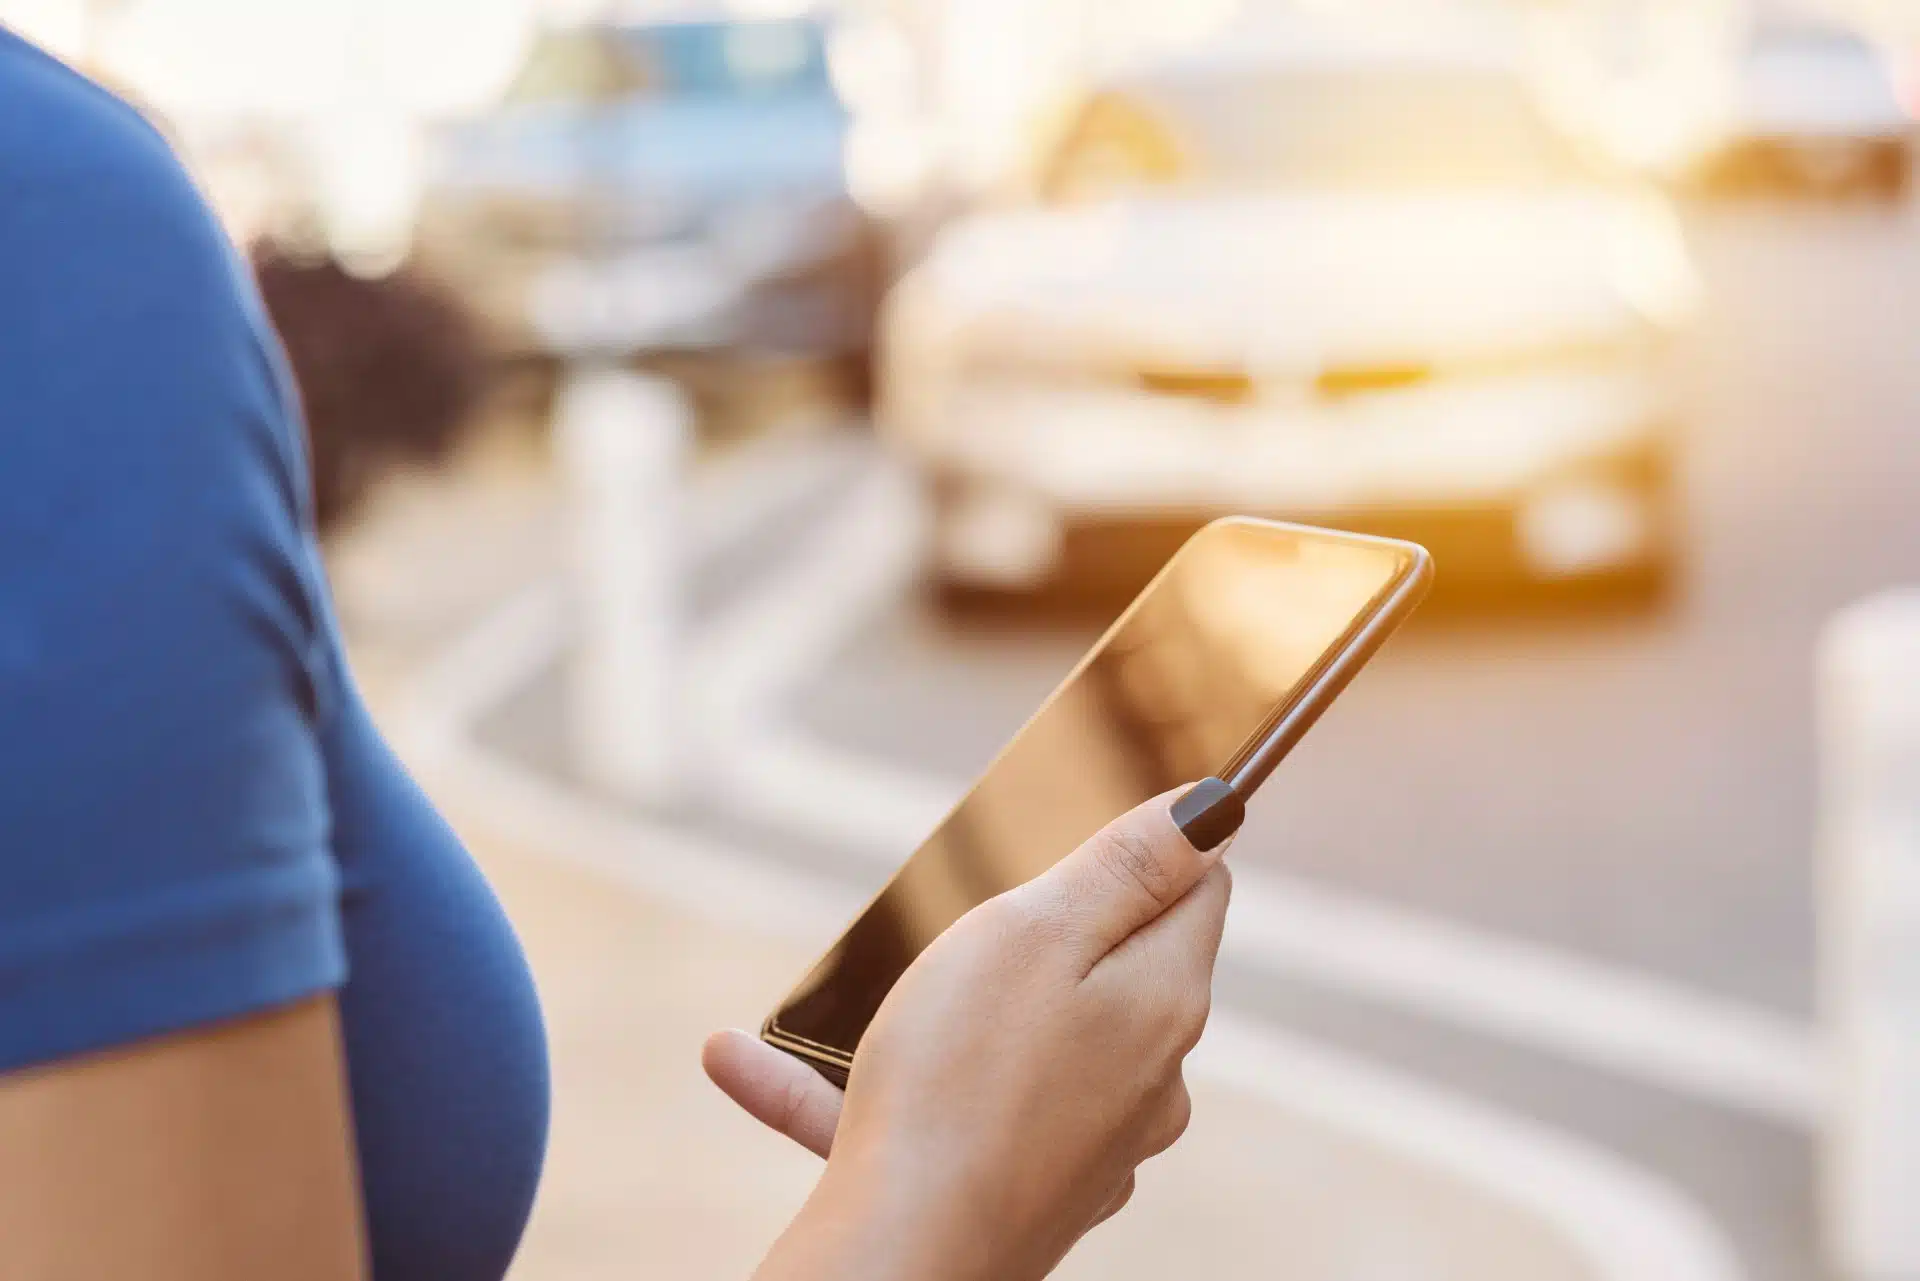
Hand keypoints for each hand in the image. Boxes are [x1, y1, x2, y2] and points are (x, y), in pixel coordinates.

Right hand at [706, 786, 1232, 1280]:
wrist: (903, 1257)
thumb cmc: (961, 1079)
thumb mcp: (1037, 930)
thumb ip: (1127, 866)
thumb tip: (1213, 809)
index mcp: (1162, 999)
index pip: (1197, 890)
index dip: (1149, 847)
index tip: (1084, 830)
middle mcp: (1146, 1077)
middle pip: (1114, 965)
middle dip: (1042, 931)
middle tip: (963, 910)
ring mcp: (1087, 1144)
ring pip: (1013, 1045)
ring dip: (927, 1014)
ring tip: (825, 992)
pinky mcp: (1020, 1189)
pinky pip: (943, 1117)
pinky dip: (858, 1091)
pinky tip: (747, 1063)